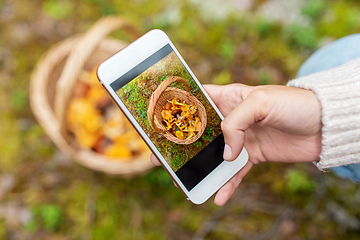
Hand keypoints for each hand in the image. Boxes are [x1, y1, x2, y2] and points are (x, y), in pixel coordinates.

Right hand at [151, 84, 321, 205]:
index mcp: (229, 97)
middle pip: (199, 133)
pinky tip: (218, 197)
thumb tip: (226, 154)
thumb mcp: (261, 102)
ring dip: (200, 169)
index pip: (197, 100)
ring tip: (184, 183)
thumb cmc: (293, 103)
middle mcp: (231, 118)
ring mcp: (240, 139)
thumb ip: (237, 123)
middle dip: (181, 145)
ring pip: (213, 156)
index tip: (160, 120)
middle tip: (162, 158)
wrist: (323, 124)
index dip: (178, 108)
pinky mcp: (252, 156)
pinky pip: (235, 173)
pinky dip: (226, 185)